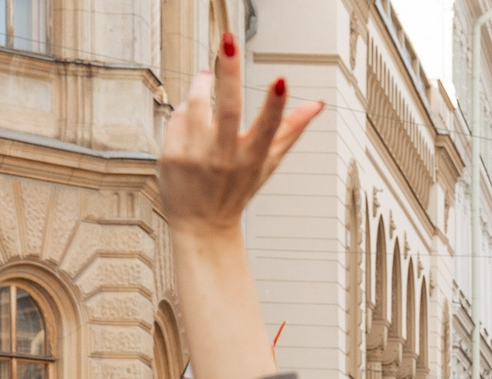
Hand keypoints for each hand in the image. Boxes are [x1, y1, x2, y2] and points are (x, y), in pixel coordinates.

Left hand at [157, 41, 324, 239]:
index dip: (276, 104)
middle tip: (228, 39)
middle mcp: (226, 157)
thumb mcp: (268, 162)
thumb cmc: (240, 188)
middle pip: (228, 107)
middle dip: (230, 72)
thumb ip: (291, 129)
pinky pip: (177, 116)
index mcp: (254, 158)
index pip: (268, 128)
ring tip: (208, 75)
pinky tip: (191, 116)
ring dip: (202, 83)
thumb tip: (319, 103)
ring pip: (196, 103)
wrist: (203, 225)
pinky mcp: (172, 155)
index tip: (281, 81)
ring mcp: (197, 156)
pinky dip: (185, 111)